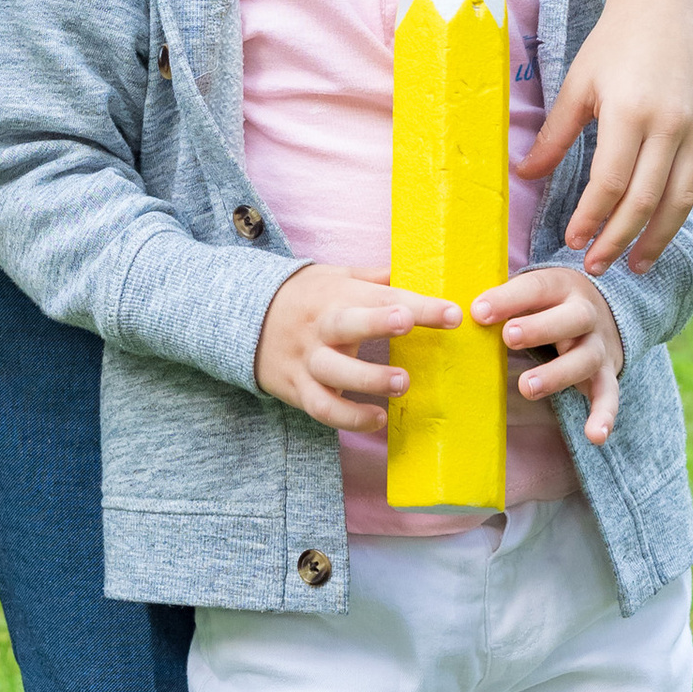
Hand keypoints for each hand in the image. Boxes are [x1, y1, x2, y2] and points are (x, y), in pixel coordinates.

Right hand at [253, 265, 459, 436]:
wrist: (240, 317)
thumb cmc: (303, 296)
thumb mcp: (335, 277)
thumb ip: (376, 279)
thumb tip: (421, 272)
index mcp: (337, 296)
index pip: (383, 297)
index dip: (418, 305)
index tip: (452, 312)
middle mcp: (321, 327)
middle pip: (347, 323)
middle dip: (378, 322)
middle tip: (408, 323)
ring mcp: (307, 359)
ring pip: (334, 371)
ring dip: (368, 378)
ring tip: (402, 383)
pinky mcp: (297, 388)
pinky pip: (323, 408)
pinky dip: (349, 418)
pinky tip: (377, 419)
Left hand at [475, 265, 624, 444]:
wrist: (600, 310)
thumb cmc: (546, 303)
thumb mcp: (528, 292)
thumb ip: (500, 301)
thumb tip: (455, 312)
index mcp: (560, 286)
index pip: (536, 288)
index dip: (508, 299)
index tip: (478, 312)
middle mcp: (585, 313)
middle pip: (572, 318)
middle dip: (541, 328)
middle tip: (509, 337)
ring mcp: (598, 345)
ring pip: (586, 358)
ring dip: (558, 374)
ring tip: (527, 387)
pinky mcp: (606, 374)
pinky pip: (609, 395)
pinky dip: (604, 415)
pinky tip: (595, 435)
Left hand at [517, 0, 692, 275]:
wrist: (668, 1)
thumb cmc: (614, 41)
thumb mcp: (578, 82)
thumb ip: (556, 134)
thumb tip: (523, 176)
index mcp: (629, 113)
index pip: (609, 184)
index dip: (591, 218)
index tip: (574, 242)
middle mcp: (670, 125)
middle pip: (645, 200)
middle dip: (619, 239)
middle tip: (598, 267)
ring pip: (683, 199)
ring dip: (661, 238)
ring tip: (637, 264)